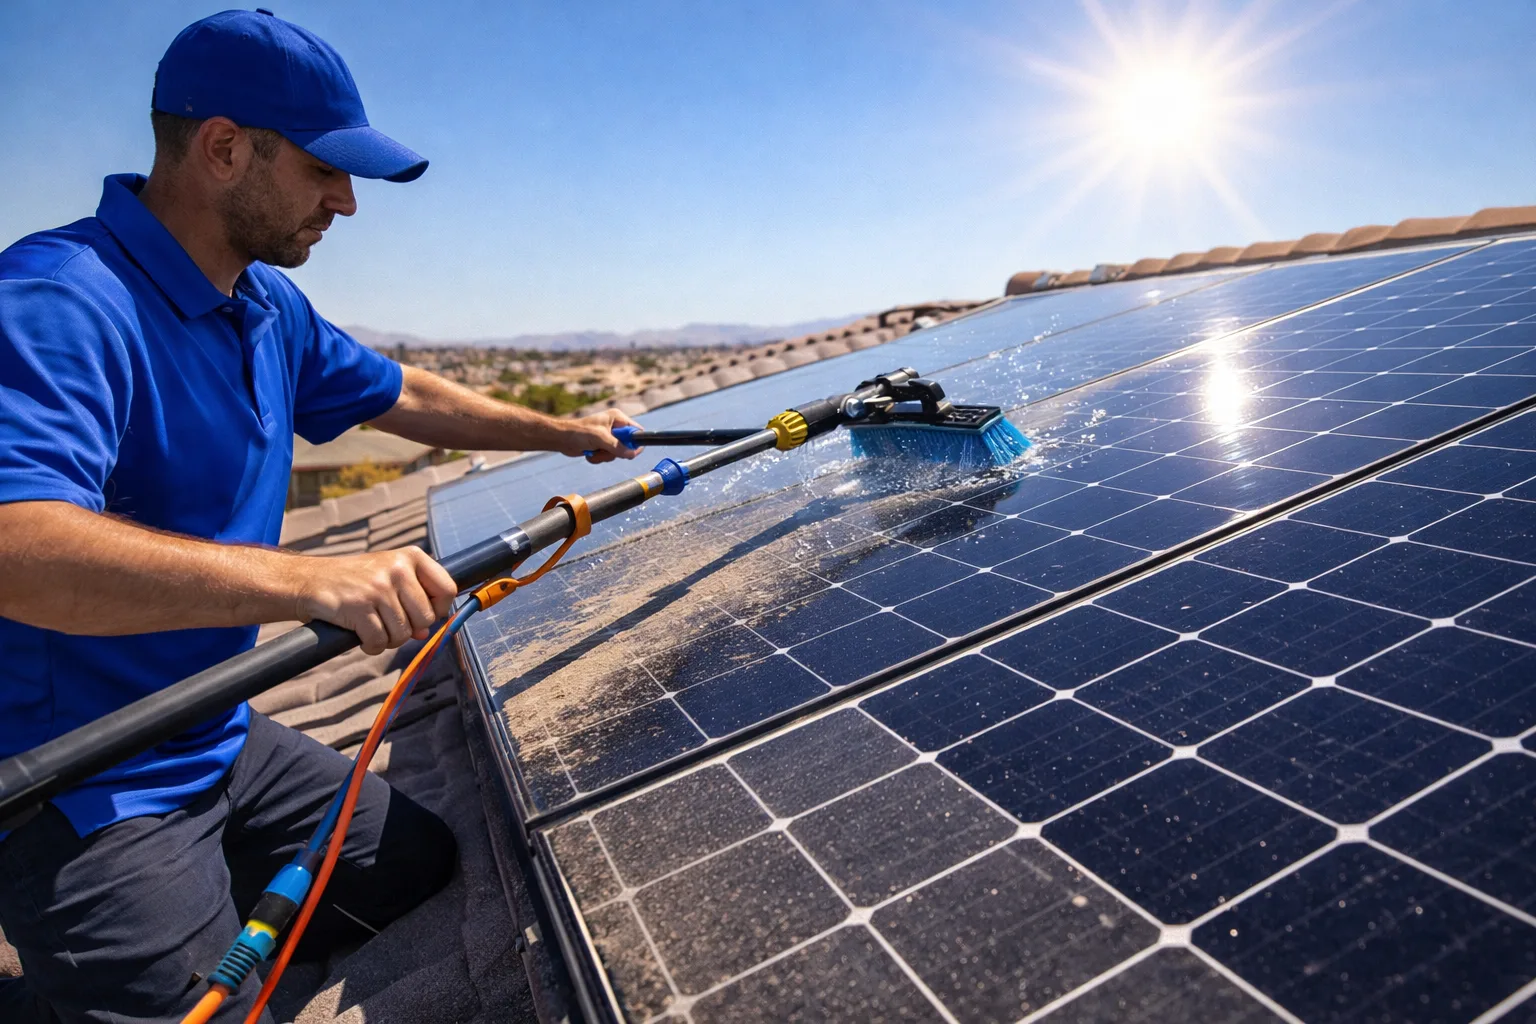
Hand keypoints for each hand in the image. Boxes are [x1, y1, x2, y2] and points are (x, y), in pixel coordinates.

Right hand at [287, 546, 457, 654]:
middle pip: (426, 618)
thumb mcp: (389, 578)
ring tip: (372, 626)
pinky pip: (379, 641)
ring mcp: (378, 588)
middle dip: (409, 629)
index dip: (439, 609)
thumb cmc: (355, 581)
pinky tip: (361, 635)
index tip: (422, 614)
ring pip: (403, 633)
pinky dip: (370, 645)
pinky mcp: (359, 607)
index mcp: (411, 557)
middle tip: (389, 623)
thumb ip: (413, 600)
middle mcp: (397, 569)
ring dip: (388, 639)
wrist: (310, 580)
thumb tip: (425, 632)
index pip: (447, 589)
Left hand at [560, 408, 644, 463]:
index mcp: (617, 418)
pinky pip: (608, 457)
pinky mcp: (602, 446)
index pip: (636, 431)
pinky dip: (599, 458)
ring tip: (593, 450)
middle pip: (628, 445)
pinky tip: (590, 452)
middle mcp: (615, 427)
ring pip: (618, 453)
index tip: (629, 452)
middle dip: (615, 452)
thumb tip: (632, 454)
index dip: (635, 443)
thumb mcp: (600, 438)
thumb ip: (617, 446)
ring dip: (605, 456)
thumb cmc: (578, 432)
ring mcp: (609, 437)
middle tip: (605, 449)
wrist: (562, 439)